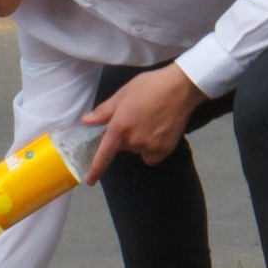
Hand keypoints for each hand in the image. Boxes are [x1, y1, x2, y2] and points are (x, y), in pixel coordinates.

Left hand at [89, 62, 203, 178]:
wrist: (180, 88)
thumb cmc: (150, 86)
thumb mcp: (123, 94)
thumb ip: (104, 111)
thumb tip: (86, 122)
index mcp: (120, 127)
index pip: (104, 154)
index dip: (96, 169)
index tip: (90, 181)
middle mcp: (134, 141)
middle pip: (122, 146)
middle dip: (124, 136)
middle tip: (135, 118)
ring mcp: (150, 147)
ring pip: (137, 149)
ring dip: (139, 140)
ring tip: (151, 121)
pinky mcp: (164, 150)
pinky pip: (151, 155)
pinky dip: (152, 148)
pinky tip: (159, 132)